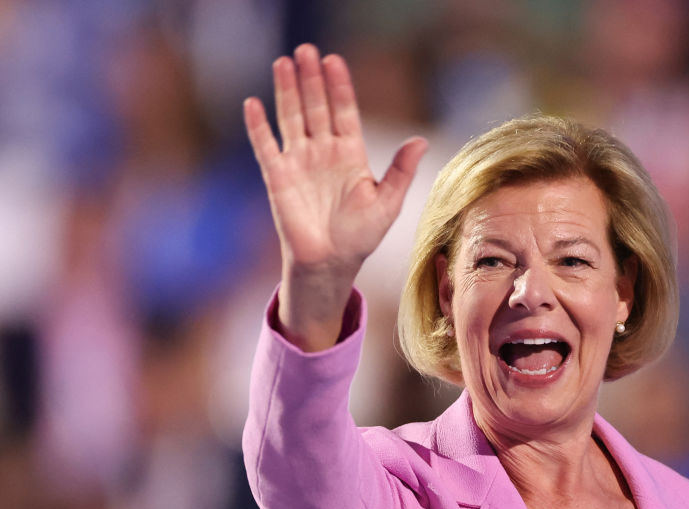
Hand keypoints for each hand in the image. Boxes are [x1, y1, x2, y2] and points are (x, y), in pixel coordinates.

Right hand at [244, 44, 427, 349]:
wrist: (331, 264)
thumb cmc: (361, 236)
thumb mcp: (388, 202)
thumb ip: (402, 170)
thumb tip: (421, 140)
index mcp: (350, 153)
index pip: (344, 111)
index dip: (339, 87)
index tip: (335, 61)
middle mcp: (322, 152)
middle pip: (315, 106)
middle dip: (311, 79)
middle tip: (307, 50)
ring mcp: (299, 162)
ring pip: (290, 117)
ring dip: (286, 91)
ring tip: (283, 62)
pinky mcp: (278, 177)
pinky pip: (266, 146)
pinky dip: (258, 126)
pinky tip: (253, 102)